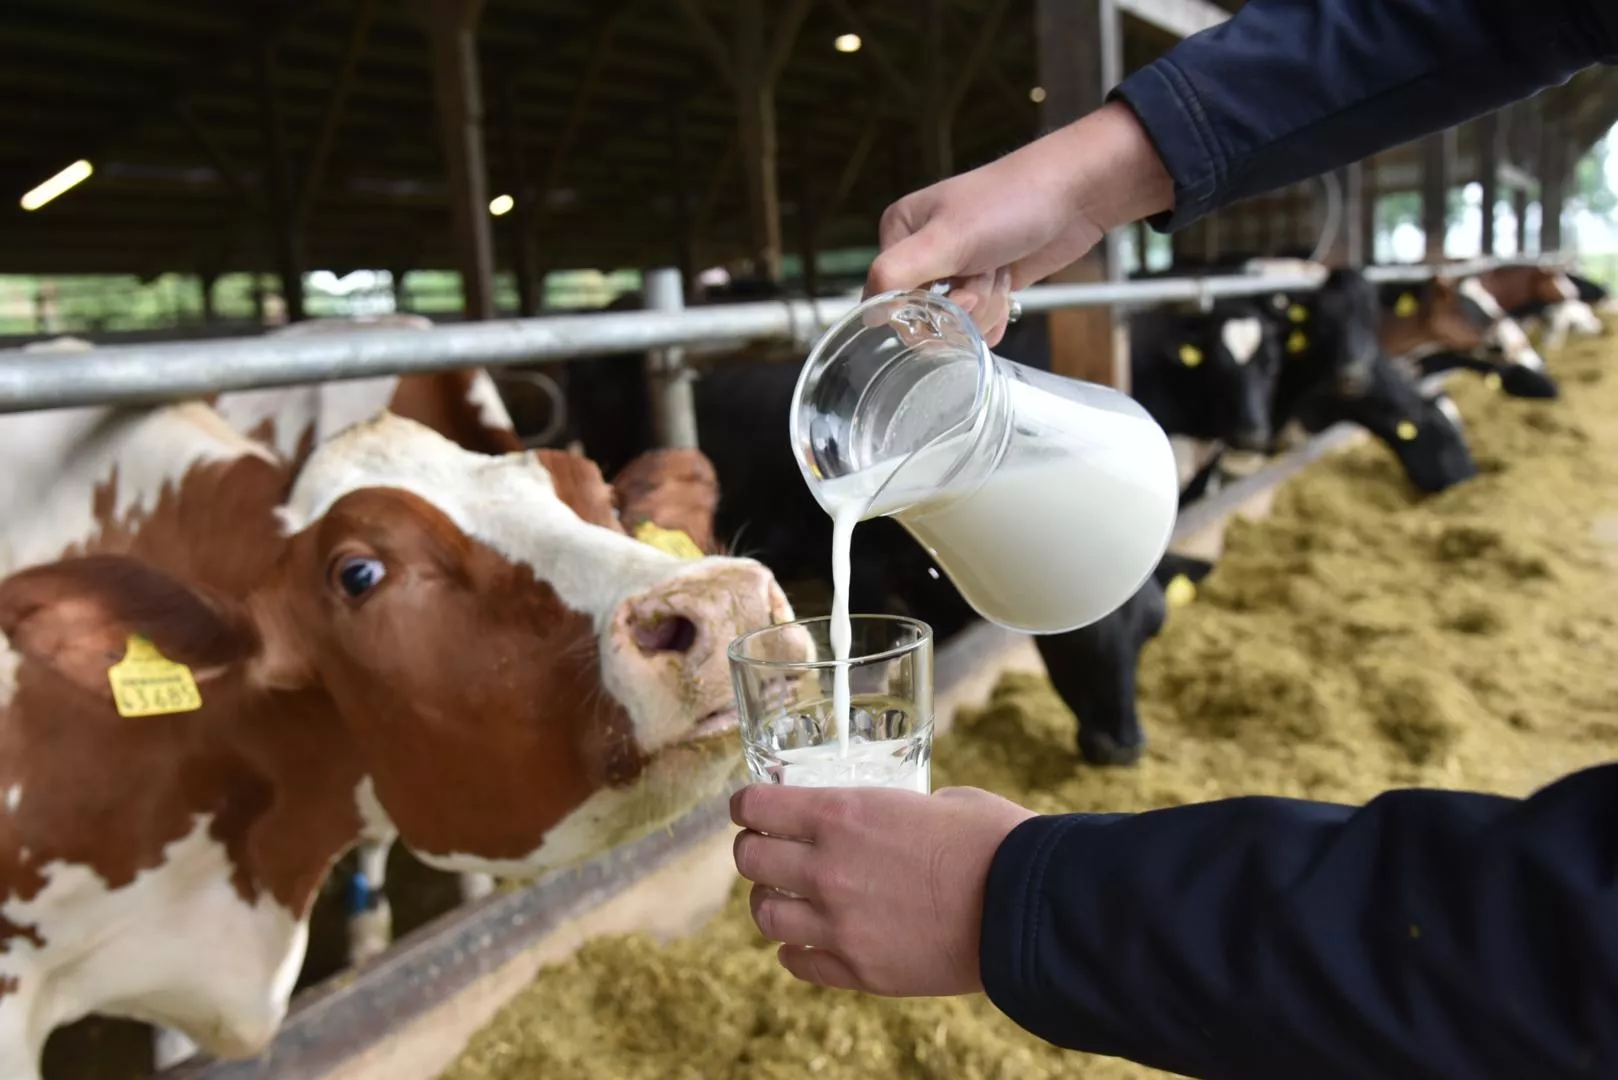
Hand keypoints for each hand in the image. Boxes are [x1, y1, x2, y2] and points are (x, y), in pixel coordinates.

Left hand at [730, 784, 1037, 995]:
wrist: (1026, 909)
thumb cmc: (993, 841)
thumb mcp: (939, 799)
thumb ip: (896, 809)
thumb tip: (896, 818)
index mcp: (841, 815)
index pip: (756, 807)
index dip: (748, 805)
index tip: (751, 808)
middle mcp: (827, 869)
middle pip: (750, 861)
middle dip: (754, 851)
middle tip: (768, 851)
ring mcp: (839, 925)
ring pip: (765, 916)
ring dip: (772, 903)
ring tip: (788, 899)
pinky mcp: (859, 970)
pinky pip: (798, 964)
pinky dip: (796, 952)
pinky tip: (808, 943)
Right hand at [864, 101, 1174, 344]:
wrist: (1077, 194)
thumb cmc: (1012, 202)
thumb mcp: (947, 238)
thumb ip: (898, 273)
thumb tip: (866, 316)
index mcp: (900, 233)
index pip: (889, 299)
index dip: (926, 307)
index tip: (958, 286)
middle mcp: (923, 253)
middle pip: (925, 318)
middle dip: (964, 306)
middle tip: (986, 272)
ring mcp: (955, 271)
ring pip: (955, 326)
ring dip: (986, 306)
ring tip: (1001, 270)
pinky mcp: (984, 287)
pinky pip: (978, 328)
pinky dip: (997, 316)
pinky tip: (1009, 286)